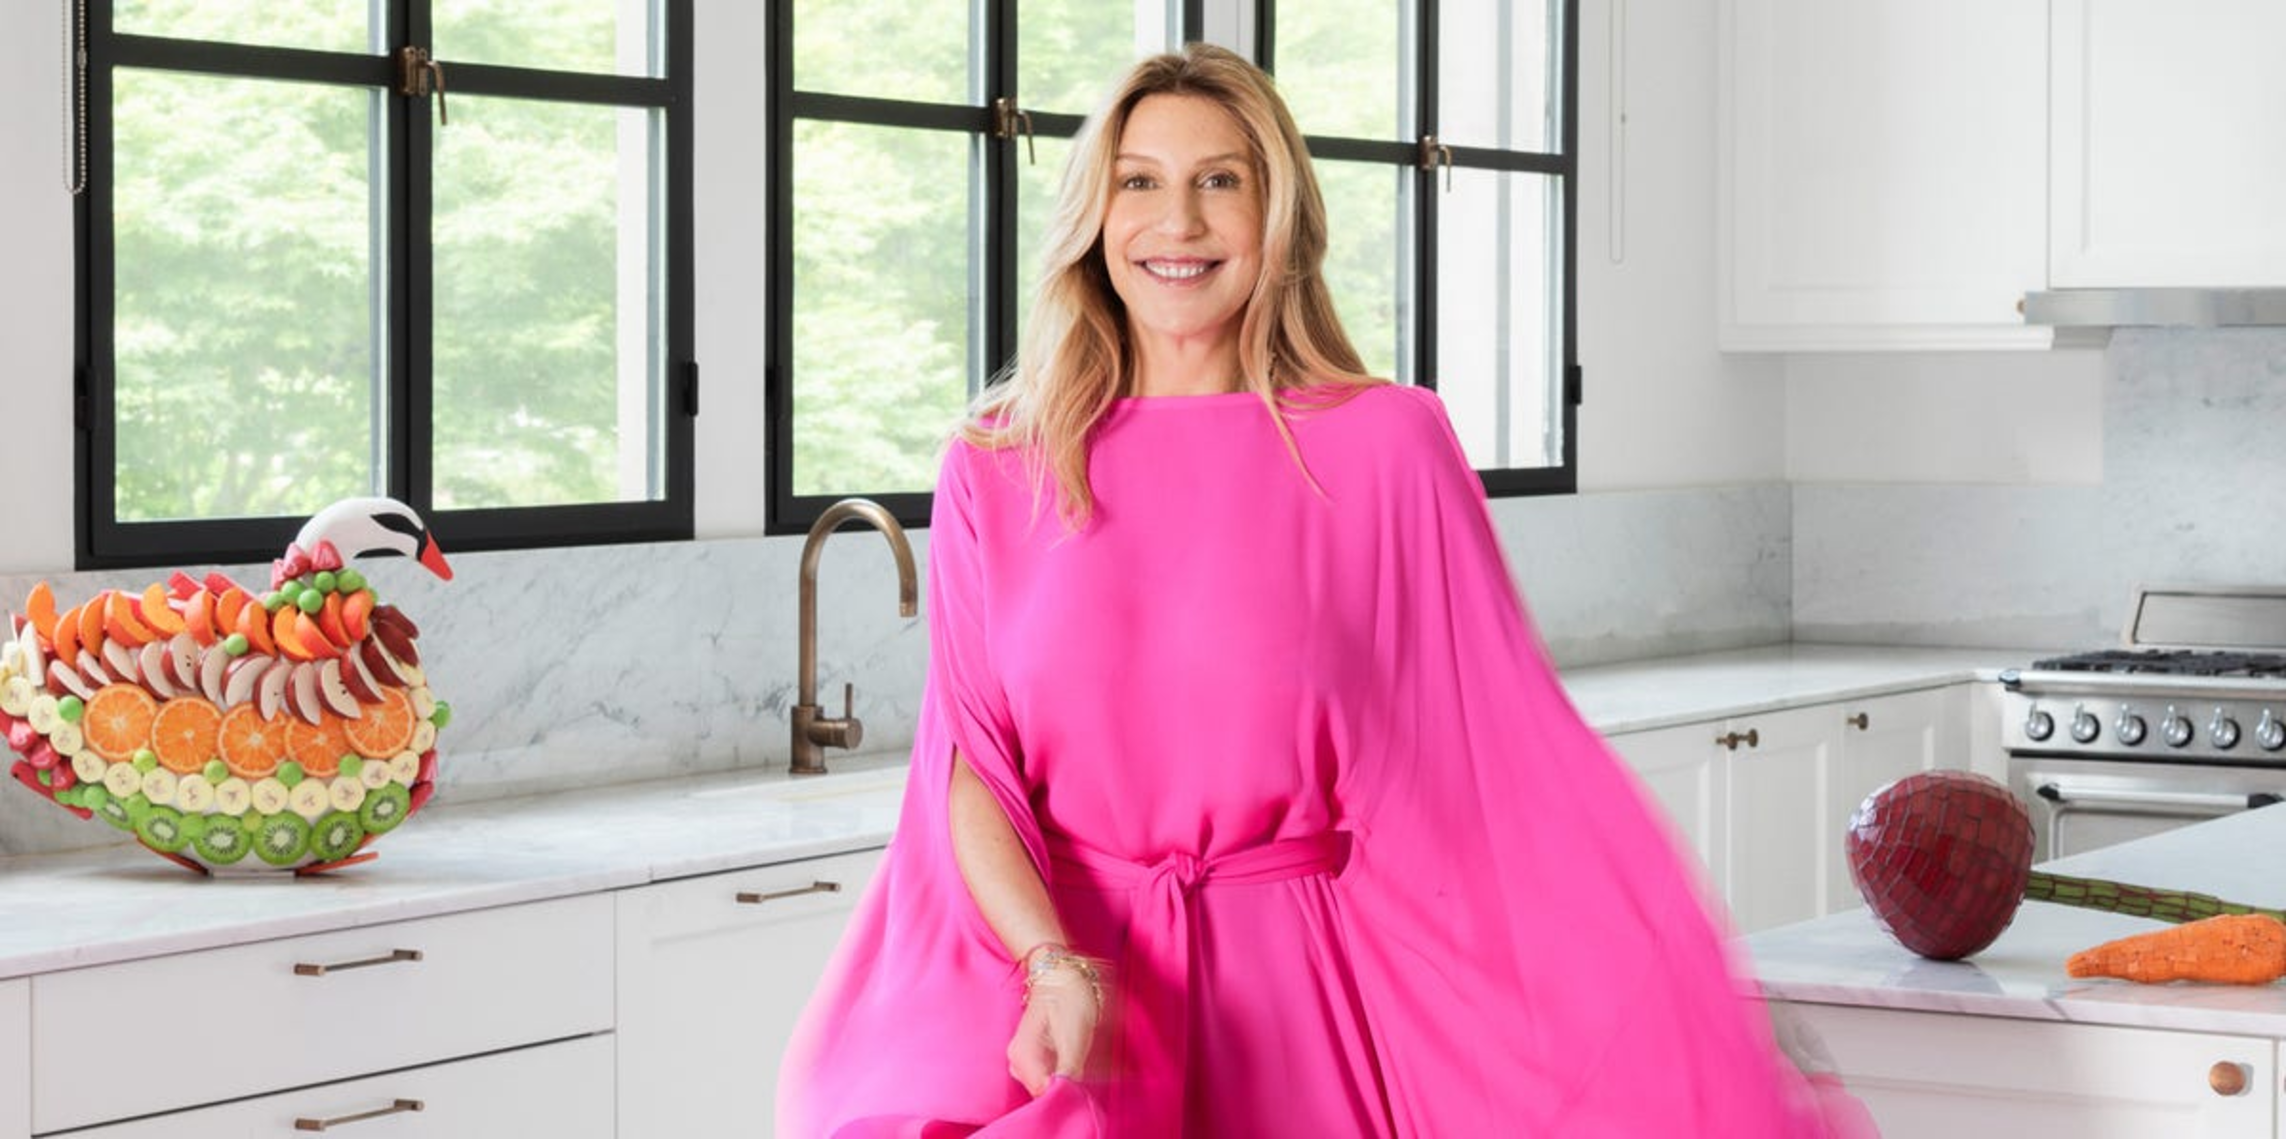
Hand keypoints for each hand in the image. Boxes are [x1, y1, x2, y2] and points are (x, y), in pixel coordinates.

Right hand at [1006, 970, 1099, 1095]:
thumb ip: (1068, 1071)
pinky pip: (1050, 1075)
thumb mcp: (1073, 1036)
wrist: (1060, 972)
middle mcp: (1017, 1063)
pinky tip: (1077, 1057)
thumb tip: (1068, 1098)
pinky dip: (1066, 1072)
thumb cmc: (1068, 998)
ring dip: (1069, 1080)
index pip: (1043, 1095)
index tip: (1083, 1089)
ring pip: (1049, 1085)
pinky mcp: (1036, 1057)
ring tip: (1083, 1057)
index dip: (1065, 1096)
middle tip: (1087, 1070)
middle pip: (1044, 1093)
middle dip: (1067, 1089)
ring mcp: (1025, 1061)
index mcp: (1022, 1057)